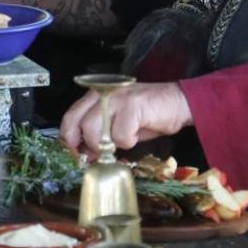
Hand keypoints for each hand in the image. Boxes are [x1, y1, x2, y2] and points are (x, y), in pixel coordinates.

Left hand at [59, 82, 192, 156]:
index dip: (70, 138)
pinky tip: (137, 133)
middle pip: (81, 125)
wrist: (177, 102)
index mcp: (95, 96)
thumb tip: (86, 153)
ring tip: (125, 140)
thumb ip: (100, 134)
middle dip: (91, 145)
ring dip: (109, 144)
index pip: (71, 117)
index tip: (77, 154)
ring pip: (95, 129)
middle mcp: (103, 94)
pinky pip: (120, 134)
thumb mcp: (117, 123)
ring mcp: (116, 98)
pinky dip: (129, 141)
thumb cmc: (146, 115)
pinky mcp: (132, 105)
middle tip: (104, 153)